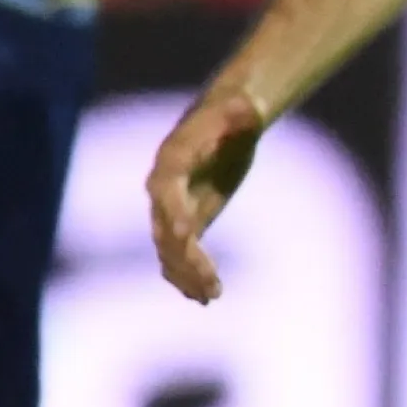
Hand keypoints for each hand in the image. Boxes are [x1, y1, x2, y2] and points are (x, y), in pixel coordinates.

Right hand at [146, 79, 273, 304]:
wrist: (226, 122)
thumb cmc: (234, 113)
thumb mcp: (240, 110)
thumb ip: (239, 114)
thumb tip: (243, 110)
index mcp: (171, 161)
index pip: (166, 191)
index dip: (175, 212)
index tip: (187, 235)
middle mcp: (162, 189)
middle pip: (165, 229)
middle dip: (185, 256)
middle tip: (211, 280)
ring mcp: (170, 209)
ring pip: (169, 250)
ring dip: (187, 275)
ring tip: (211, 295)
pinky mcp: (185, 222)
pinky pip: (178, 256)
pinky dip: (187, 277)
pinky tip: (203, 297)